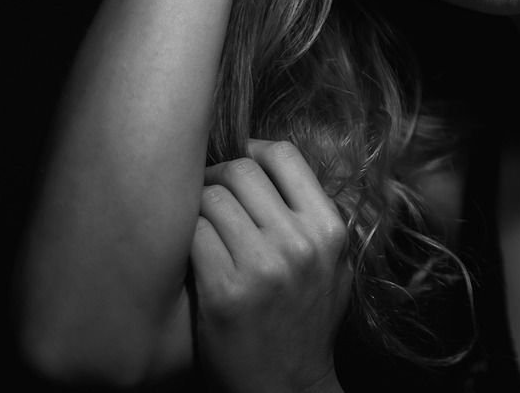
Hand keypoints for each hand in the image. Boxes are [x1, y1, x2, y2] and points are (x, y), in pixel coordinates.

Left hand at [192, 139, 351, 392]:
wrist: (286, 386)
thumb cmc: (307, 322)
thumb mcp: (335, 266)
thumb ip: (316, 217)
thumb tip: (275, 164)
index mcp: (329, 229)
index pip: (284, 155)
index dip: (253, 150)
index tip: (240, 163)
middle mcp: (299, 242)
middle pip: (240, 171)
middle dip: (216, 177)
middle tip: (207, 195)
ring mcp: (261, 266)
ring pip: (210, 199)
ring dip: (196, 207)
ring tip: (197, 225)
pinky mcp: (223, 291)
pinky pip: (191, 235)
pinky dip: (183, 238)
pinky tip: (187, 253)